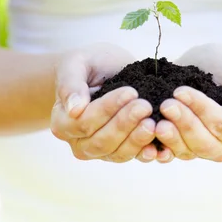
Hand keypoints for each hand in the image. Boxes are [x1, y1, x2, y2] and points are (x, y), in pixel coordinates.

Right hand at [50, 43, 157, 162]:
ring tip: (153, 123)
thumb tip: (74, 110)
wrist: (106, 69)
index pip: (84, 122)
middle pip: (101, 141)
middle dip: (125, 124)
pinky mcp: (121, 151)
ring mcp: (100, 150)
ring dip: (137, 140)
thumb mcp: (76, 64)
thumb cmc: (88, 64)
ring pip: (118, 153)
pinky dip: (146, 153)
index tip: (130, 92)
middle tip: (145, 106)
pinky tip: (159, 147)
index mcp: (62, 122)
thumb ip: (71, 84)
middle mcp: (78, 142)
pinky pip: (133, 157)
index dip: (107, 109)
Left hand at [155, 43, 221, 162]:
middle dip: (183, 123)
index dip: (201, 110)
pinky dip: (157, 151)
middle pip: (203, 143)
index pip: (221, 126)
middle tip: (166, 105)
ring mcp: (198, 148)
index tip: (180, 91)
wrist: (210, 65)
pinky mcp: (178, 145)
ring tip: (155, 121)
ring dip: (169, 137)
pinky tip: (146, 143)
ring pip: (185, 151)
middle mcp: (221, 146)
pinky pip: (168, 154)